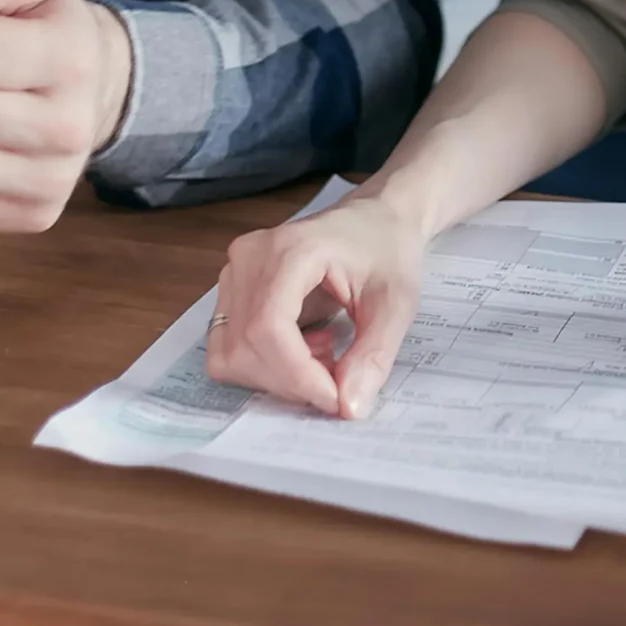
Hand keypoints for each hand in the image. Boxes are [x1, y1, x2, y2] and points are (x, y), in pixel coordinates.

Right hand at [206, 194, 426, 418]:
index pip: (268, 328)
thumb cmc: (387, 249)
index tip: (336, 399)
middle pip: (246, 346)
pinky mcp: (233, 288)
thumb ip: (373, 355)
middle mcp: (250, 257)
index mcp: (292, 249)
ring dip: (276, 376)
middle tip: (337, 381)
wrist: (376, 218)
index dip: (298, 376)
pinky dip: (263, 364)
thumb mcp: (396, 303)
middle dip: (291, 382)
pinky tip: (304, 347)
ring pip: (230, 353)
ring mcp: (235, 271)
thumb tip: (347, 407)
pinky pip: (229, 346)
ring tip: (322, 354)